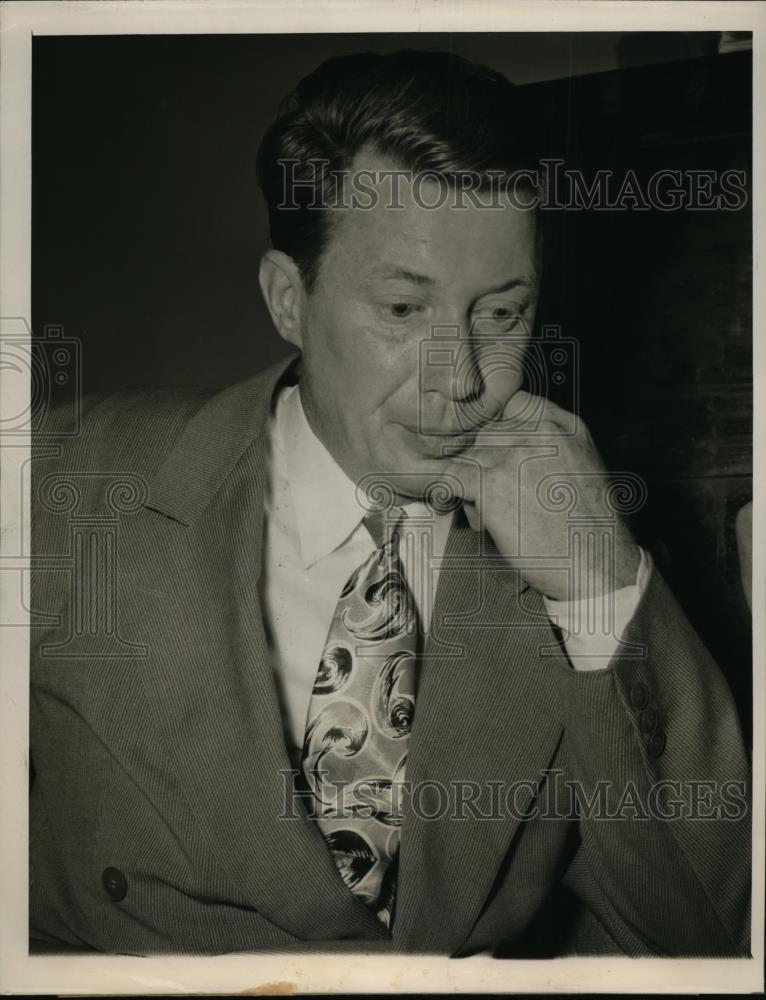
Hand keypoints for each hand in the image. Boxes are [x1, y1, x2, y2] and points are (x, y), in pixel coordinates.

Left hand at [444, 391, 640, 601]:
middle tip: (494, 496)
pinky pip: (451, 477)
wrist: (595, 563)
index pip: (512, 404)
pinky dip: (447, 493)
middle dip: (484, 463)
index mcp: (564, 426)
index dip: (498, 429)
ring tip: (489, 515)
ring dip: (471, 486)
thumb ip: (549, 445)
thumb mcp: (582, 467)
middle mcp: (539, 433)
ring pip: (469, 456)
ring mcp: (513, 455)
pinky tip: (456, 506)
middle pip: (487, 433)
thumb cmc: (588, 527)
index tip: (496, 454)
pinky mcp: (491, 483)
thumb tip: (506, 442)